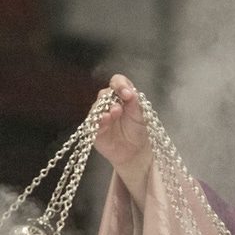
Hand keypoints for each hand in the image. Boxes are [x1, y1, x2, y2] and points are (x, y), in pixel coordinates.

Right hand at [94, 74, 152, 209]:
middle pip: (104, 93)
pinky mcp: (94, 129)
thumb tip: (128, 91)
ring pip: (97, 106)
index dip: (120, 84)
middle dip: (112, 97)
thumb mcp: (141, 114)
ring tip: (115, 113)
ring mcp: (100, 116)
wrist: (135, 152)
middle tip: (122, 104)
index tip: (127, 93)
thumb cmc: (138, 131)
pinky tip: (106, 119)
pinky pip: (93, 122)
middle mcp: (108, 104)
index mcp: (121, 96)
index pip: (117, 82)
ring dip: (105, 108)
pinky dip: (99, 120)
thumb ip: (135, 101)